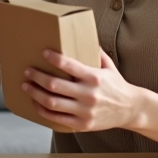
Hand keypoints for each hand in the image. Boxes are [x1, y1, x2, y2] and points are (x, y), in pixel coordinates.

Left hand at [21, 49, 142, 131]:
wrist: (131, 109)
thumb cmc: (116, 85)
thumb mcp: (109, 66)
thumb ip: (95, 52)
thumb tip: (83, 33)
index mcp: (94, 77)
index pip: (69, 66)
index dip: (54, 58)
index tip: (43, 52)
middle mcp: (89, 95)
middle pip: (55, 85)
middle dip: (37, 77)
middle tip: (28, 71)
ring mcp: (85, 111)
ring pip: (52, 103)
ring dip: (35, 94)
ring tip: (26, 86)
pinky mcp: (82, 124)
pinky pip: (57, 119)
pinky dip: (43, 111)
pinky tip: (36, 103)